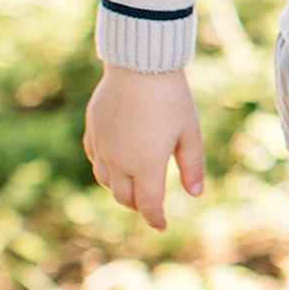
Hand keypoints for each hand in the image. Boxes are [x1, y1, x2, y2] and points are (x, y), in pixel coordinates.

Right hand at [83, 66, 204, 229]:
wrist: (139, 63)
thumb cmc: (171, 97)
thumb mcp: (190, 132)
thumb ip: (193, 165)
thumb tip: (195, 194)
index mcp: (146, 166)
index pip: (148, 205)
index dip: (155, 219)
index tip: (162, 226)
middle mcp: (120, 161)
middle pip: (124, 198)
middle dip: (138, 207)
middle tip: (150, 207)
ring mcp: (103, 145)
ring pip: (106, 181)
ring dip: (120, 190)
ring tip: (134, 187)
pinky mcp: (93, 129)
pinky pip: (95, 158)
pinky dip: (105, 169)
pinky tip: (116, 164)